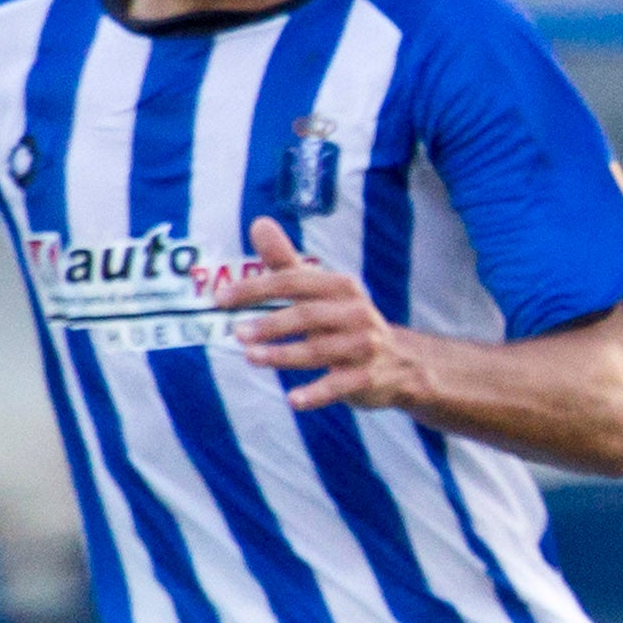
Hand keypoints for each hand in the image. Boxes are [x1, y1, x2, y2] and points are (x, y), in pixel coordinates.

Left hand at [229, 216, 430, 411]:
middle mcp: (355, 313)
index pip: (293, 282)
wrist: (401, 361)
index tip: (221, 299)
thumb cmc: (345, 320)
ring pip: (319, 351)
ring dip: (283, 355)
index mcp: (341, 287)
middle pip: (307, 315)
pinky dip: (316, 393)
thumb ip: (286, 261)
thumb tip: (258, 223)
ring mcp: (364, 346)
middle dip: (270, 323)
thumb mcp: (319, 290)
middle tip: (237, 332)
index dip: (256, 289)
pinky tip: (292, 400)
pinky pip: (338, 386)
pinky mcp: (368, 378)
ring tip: (251, 358)